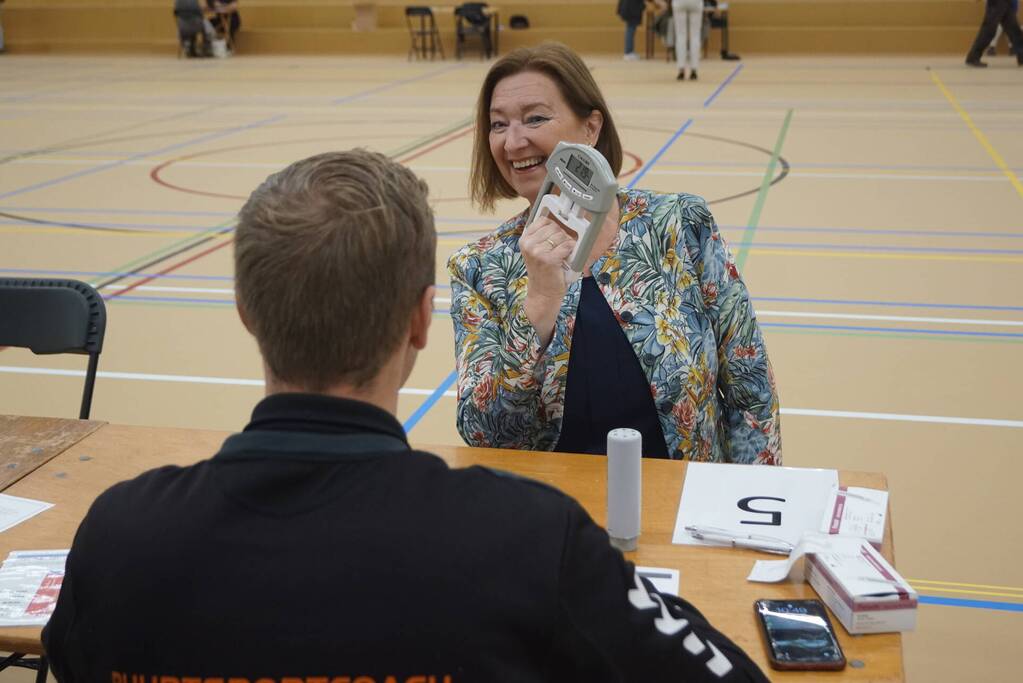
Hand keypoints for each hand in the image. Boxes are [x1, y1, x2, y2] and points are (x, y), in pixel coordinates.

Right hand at [521, 214, 575, 346]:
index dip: (554, 227)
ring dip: (566, 244)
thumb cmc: (543, 271)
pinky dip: (571, 251)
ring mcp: (537, 251)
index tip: (555, 236)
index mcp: (524, 239)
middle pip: (554, 227)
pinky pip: (567, 246)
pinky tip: (566, 259)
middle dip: (561, 237)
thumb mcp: (536, 250)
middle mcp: (529, 244)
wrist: (543, 293)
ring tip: (562, 255)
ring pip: (562, 236)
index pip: (543, 220)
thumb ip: (542, 235)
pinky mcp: (549, 259)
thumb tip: (558, 217)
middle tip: (559, 250)